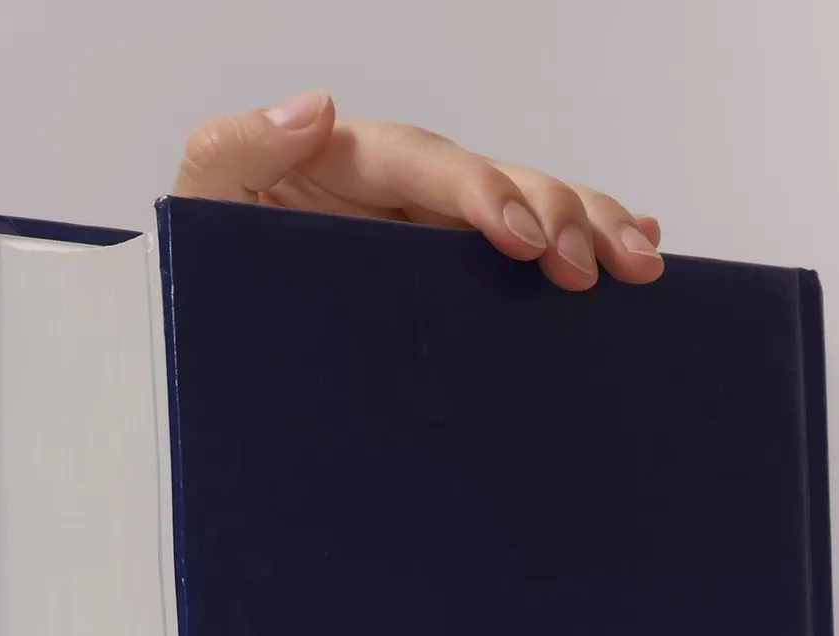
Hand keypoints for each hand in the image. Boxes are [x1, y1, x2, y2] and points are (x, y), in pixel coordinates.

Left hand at [173, 91, 662, 292]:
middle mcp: (400, 189)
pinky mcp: (447, 272)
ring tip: (637, 259)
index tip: (522, 241)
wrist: (206, 325)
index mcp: (346, 163)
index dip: (483, 194)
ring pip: (529, 208)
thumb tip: (313, 107)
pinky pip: (524, 246)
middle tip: (594, 267)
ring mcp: (430, 229)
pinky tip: (635, 248)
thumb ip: (235, 149)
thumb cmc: (201, 266)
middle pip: (497, 180)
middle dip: (559, 215)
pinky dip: (584, 239)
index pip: (429, 164)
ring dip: (591, 226)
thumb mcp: (201, 202)